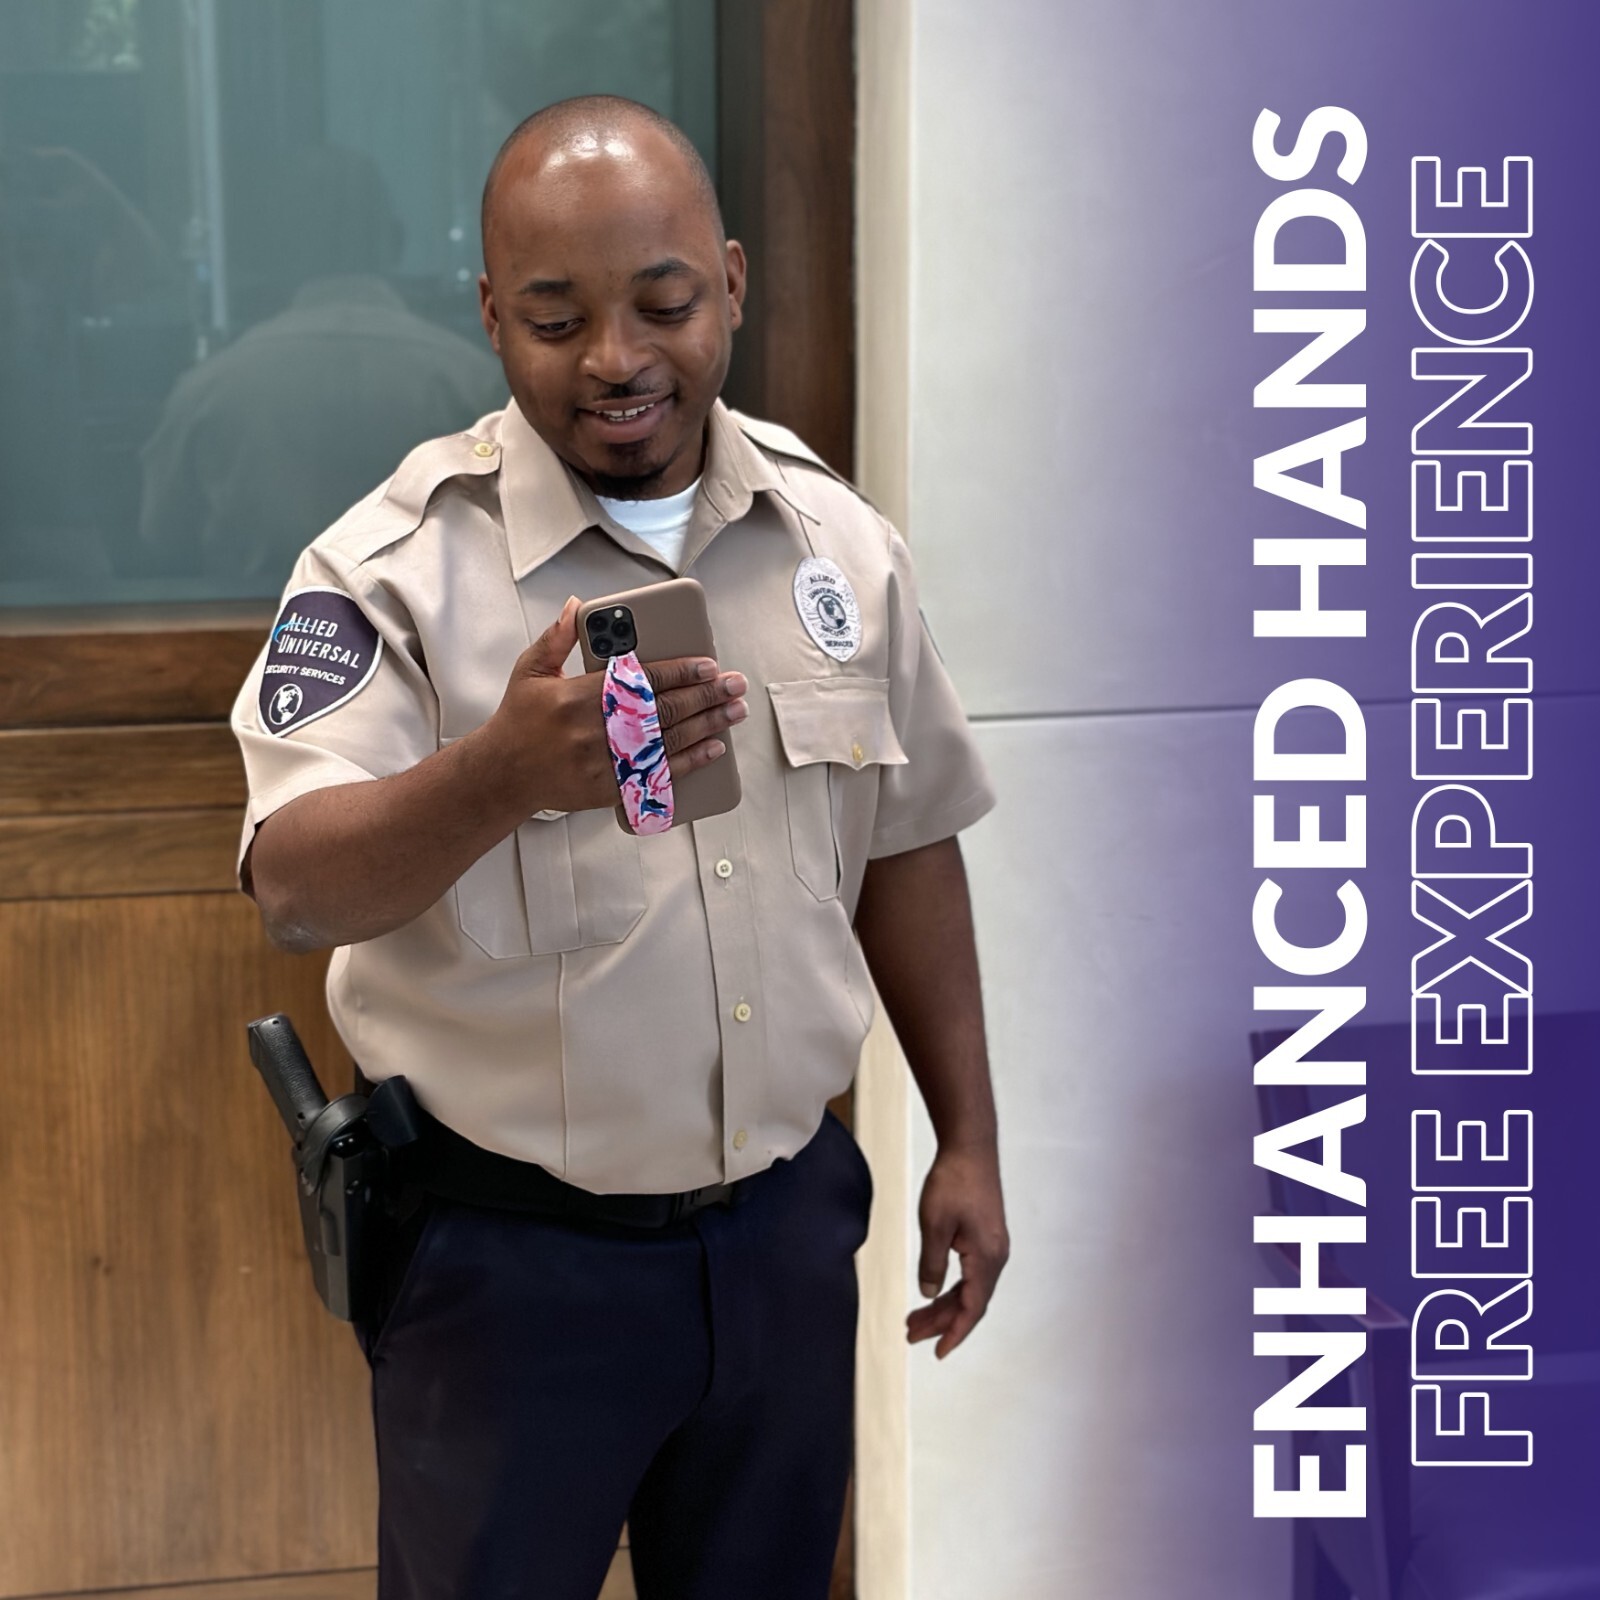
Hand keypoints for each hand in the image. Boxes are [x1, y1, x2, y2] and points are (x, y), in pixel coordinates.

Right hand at [479, 597, 746, 814]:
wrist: (503, 774)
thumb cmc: (519, 718)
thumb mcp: (531, 670)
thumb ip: (557, 638)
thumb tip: (576, 605)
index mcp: (581, 696)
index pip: (643, 680)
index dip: (680, 671)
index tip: (708, 665)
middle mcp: (598, 729)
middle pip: (665, 710)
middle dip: (706, 696)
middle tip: (735, 685)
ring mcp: (607, 762)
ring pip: (669, 741)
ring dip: (708, 725)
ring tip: (734, 711)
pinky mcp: (612, 788)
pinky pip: (660, 774)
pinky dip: (690, 761)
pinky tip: (714, 748)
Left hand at [906, 1144, 1009, 1358]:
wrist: (970, 1148)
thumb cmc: (954, 1181)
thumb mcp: (935, 1225)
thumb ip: (931, 1263)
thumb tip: (929, 1293)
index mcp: (987, 1258)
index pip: (972, 1308)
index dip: (955, 1332)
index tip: (937, 1352)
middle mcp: (995, 1256)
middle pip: (969, 1301)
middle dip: (941, 1320)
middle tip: (910, 1332)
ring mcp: (992, 1246)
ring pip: (969, 1287)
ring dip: (943, 1304)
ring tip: (914, 1317)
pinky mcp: (985, 1236)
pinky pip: (970, 1272)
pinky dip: (950, 1285)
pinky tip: (933, 1289)